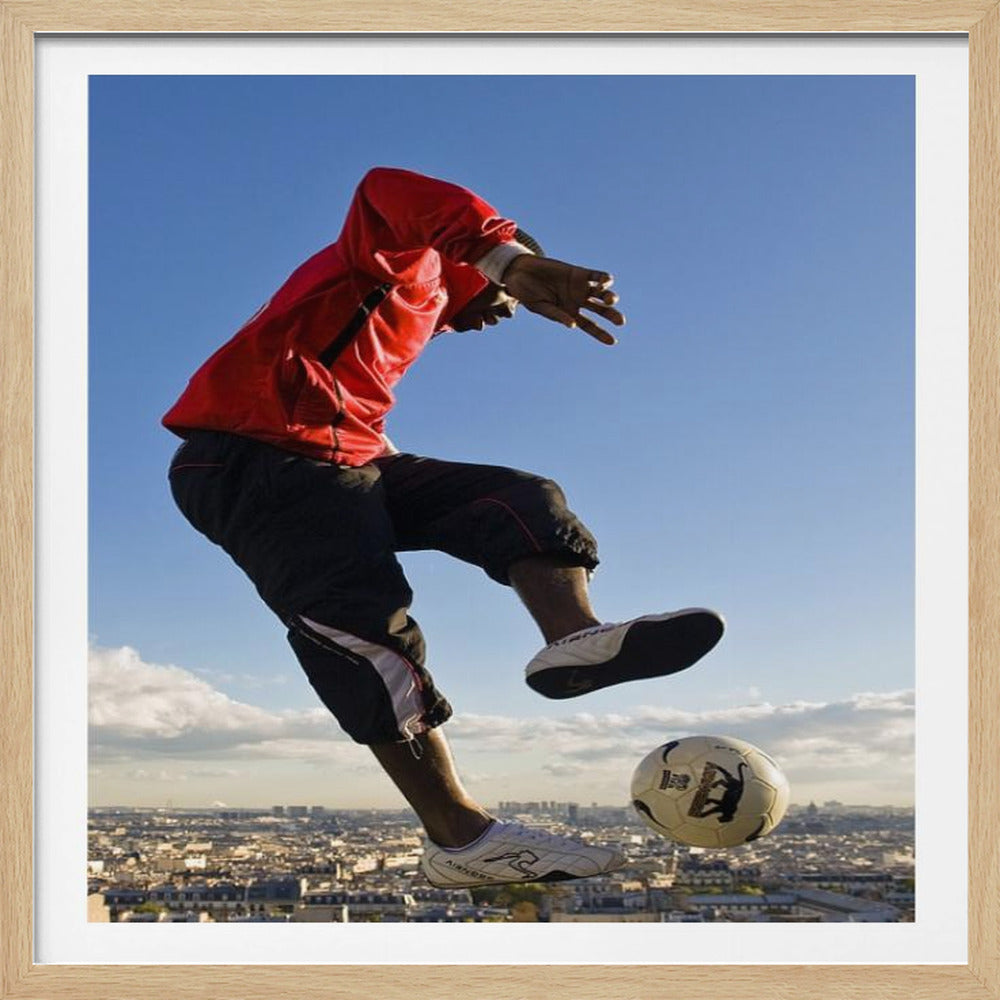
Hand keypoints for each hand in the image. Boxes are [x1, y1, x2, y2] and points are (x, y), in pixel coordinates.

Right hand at [501, 255, 625, 344]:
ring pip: (600, 293)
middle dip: (611, 315)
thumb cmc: (526, 292)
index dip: (601, 334)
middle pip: (600, 310)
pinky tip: (606, 282)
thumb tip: (573, 325)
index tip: (613, 341)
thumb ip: (556, 314)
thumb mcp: (540, 306)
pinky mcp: (579, 272)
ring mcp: (579, 286)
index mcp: (569, 313)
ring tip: (610, 300)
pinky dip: (602, 278)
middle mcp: (577, 301)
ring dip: (608, 297)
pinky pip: (595, 275)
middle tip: (620, 321)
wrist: (520, 271)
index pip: (589, 326)